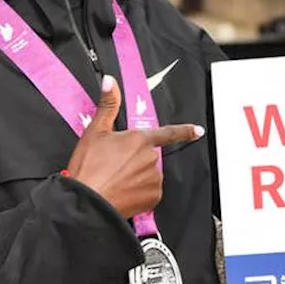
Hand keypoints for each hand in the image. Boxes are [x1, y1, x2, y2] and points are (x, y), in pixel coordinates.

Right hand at [65, 75, 204, 218]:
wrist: (87, 201)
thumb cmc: (88, 168)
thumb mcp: (95, 132)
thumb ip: (107, 105)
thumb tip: (110, 82)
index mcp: (139, 139)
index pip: (167, 133)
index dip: (184, 131)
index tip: (197, 131)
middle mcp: (151, 158)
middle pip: (149, 156)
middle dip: (136, 160)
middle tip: (114, 166)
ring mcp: (154, 178)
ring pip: (149, 174)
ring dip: (137, 177)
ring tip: (115, 180)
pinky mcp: (153, 197)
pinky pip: (149, 192)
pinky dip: (139, 193)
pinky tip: (122, 192)